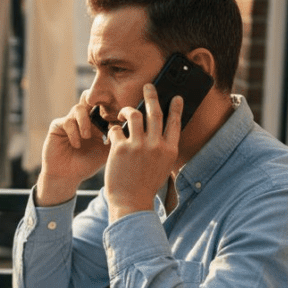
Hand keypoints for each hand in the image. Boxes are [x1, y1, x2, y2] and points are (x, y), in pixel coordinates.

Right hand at [35, 91, 110, 205]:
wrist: (65, 177)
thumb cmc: (86, 166)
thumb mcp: (105, 153)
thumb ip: (115, 139)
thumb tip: (130, 127)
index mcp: (97, 124)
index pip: (104, 108)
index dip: (111, 109)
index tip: (119, 118)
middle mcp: (83, 120)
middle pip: (90, 99)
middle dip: (97, 105)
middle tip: (103, 116)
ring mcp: (70, 121)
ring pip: (79, 108)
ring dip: (85, 122)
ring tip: (87, 136)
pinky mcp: (57, 126)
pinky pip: (67, 121)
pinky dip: (74, 132)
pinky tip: (76, 145)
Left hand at [104, 83, 182, 219]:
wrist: (131, 202)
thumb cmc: (145, 186)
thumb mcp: (162, 167)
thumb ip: (162, 150)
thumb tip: (160, 133)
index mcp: (169, 150)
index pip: (175, 123)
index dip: (176, 108)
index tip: (176, 97)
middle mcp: (156, 145)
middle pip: (155, 113)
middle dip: (152, 96)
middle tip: (148, 86)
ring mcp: (138, 146)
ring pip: (134, 116)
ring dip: (128, 110)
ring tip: (124, 111)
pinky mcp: (120, 148)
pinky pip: (116, 129)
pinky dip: (113, 129)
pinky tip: (111, 133)